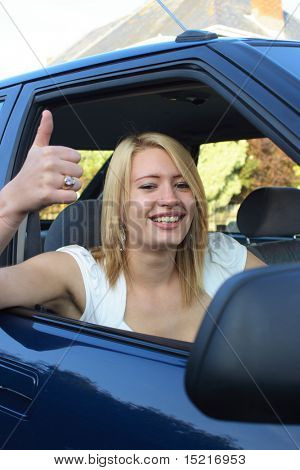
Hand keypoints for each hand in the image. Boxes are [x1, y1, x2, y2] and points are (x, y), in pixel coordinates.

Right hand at [2, 110, 82, 225]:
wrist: (16, 195)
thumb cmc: (29, 173)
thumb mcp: (35, 149)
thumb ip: (44, 131)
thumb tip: (47, 112)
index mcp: (48, 151)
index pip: (76, 157)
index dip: (69, 164)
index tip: (56, 168)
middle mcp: (48, 163)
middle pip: (79, 171)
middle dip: (71, 177)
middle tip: (56, 180)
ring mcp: (48, 179)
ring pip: (77, 184)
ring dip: (69, 189)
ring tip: (56, 188)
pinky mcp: (48, 195)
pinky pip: (72, 196)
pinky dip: (68, 198)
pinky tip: (57, 196)